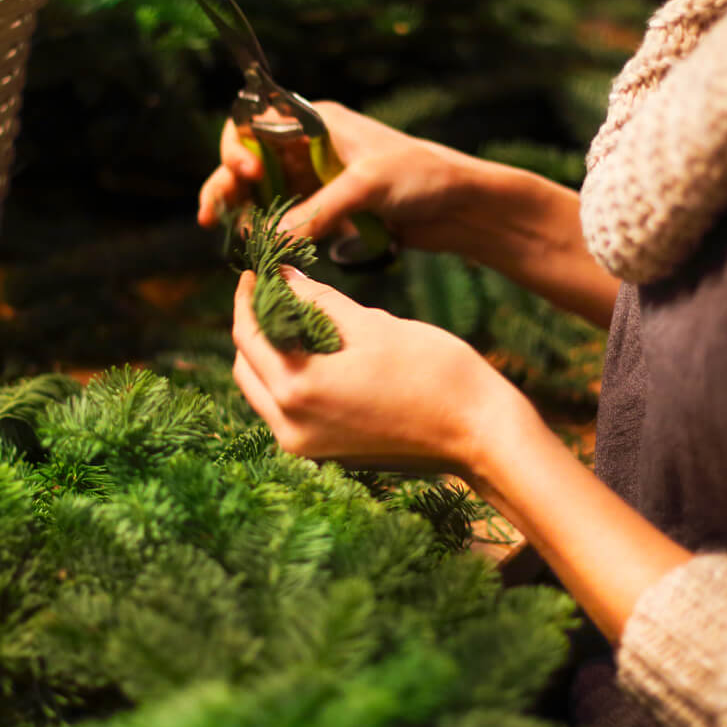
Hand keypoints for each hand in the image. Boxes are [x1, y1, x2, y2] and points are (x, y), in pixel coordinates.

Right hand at [197, 102, 484, 253]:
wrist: (461, 205)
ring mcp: (315, 180)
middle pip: (247, 163)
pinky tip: (266, 250)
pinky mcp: (326, 210)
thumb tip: (271, 239)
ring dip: (246, 215)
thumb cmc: (421, 176)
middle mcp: (306, 147)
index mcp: (313, 122)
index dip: (236, 148)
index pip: (251, 123)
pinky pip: (286, 220)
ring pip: (262, 195)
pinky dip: (272, 234)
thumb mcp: (366, 186)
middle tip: (213, 219)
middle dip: (228, 188)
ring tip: (242, 240)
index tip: (246, 175)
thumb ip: (317, 212)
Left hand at [231, 267, 522, 473]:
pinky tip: (313, 352)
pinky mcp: (326, 455)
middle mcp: (291, 428)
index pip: (248, 335)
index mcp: (298, 391)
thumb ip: (317, 300)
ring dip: (269, 355)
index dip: (247, 297)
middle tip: (272, 291)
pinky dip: (289, 380)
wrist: (479, 433)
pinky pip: (287, 412)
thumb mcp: (371, 324)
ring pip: (263, 393)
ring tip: (292, 317)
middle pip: (246, 368)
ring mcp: (307, 448)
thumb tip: (282, 274)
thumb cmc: (433, 372)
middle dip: (253, 326)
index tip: (256, 271)